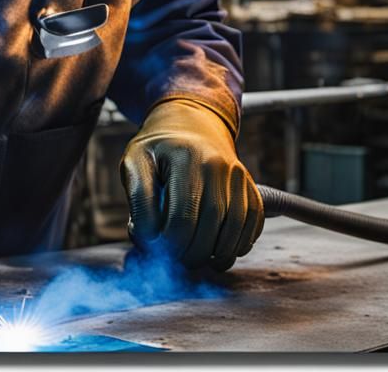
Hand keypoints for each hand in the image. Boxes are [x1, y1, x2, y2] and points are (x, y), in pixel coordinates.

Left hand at [120, 98, 262, 269]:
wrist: (190, 125)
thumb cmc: (157, 150)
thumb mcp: (135, 163)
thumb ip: (139, 200)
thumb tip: (149, 238)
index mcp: (184, 157)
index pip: (181, 217)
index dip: (168, 244)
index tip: (155, 250)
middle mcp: (217, 165)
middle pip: (210, 225)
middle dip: (192, 253)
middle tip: (176, 261)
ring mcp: (237, 175)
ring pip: (235, 228)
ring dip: (218, 254)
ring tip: (197, 260)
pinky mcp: (250, 186)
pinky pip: (252, 223)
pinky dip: (238, 244)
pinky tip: (218, 250)